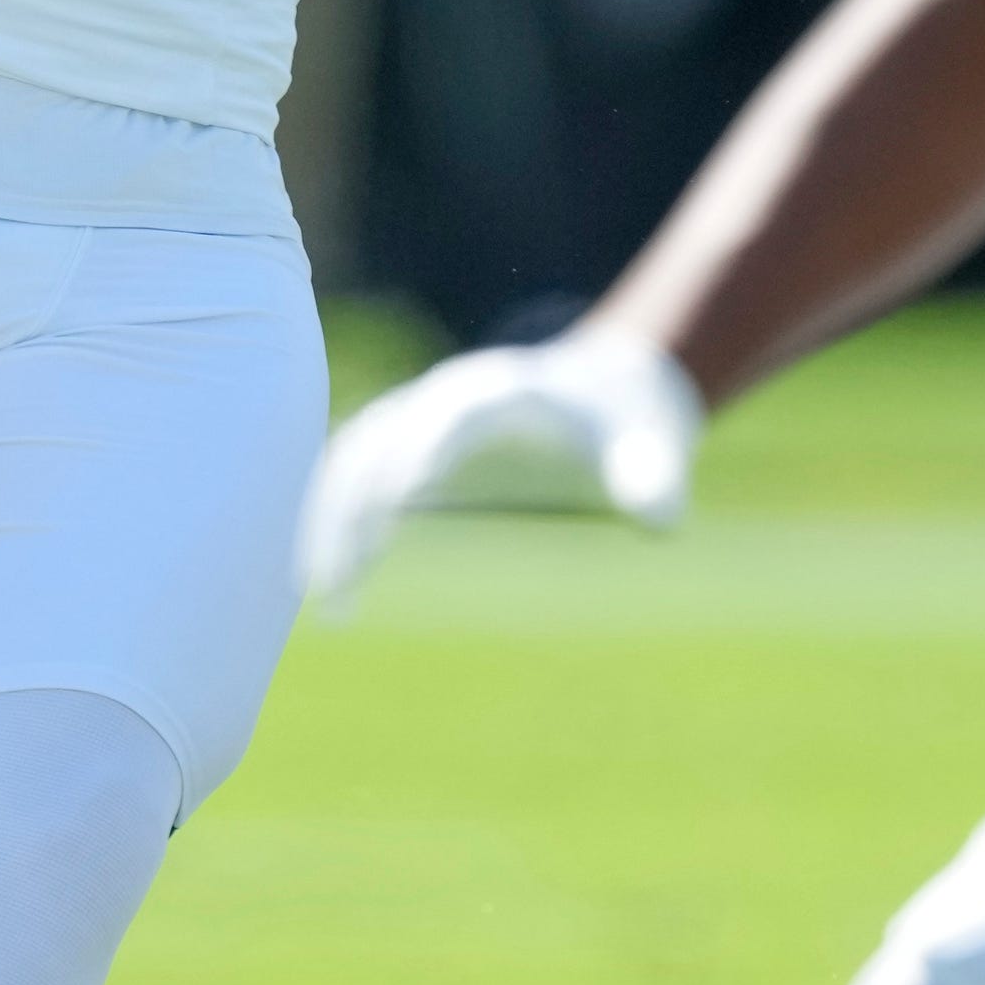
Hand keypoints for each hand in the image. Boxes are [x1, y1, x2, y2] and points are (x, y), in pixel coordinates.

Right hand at [303, 328, 703, 614]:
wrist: (607, 390)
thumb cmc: (630, 424)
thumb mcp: (655, 448)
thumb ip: (655, 480)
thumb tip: (659, 522)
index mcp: (505, 392)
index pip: (452, 416)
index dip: (425, 451)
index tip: (401, 502)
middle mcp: (447, 398)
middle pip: (382, 442)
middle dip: (356, 507)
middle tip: (341, 581)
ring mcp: (420, 419)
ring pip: (352, 460)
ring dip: (330, 521)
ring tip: (325, 594)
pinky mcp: (407, 448)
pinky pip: (354, 477)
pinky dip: (334, 521)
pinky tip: (326, 580)